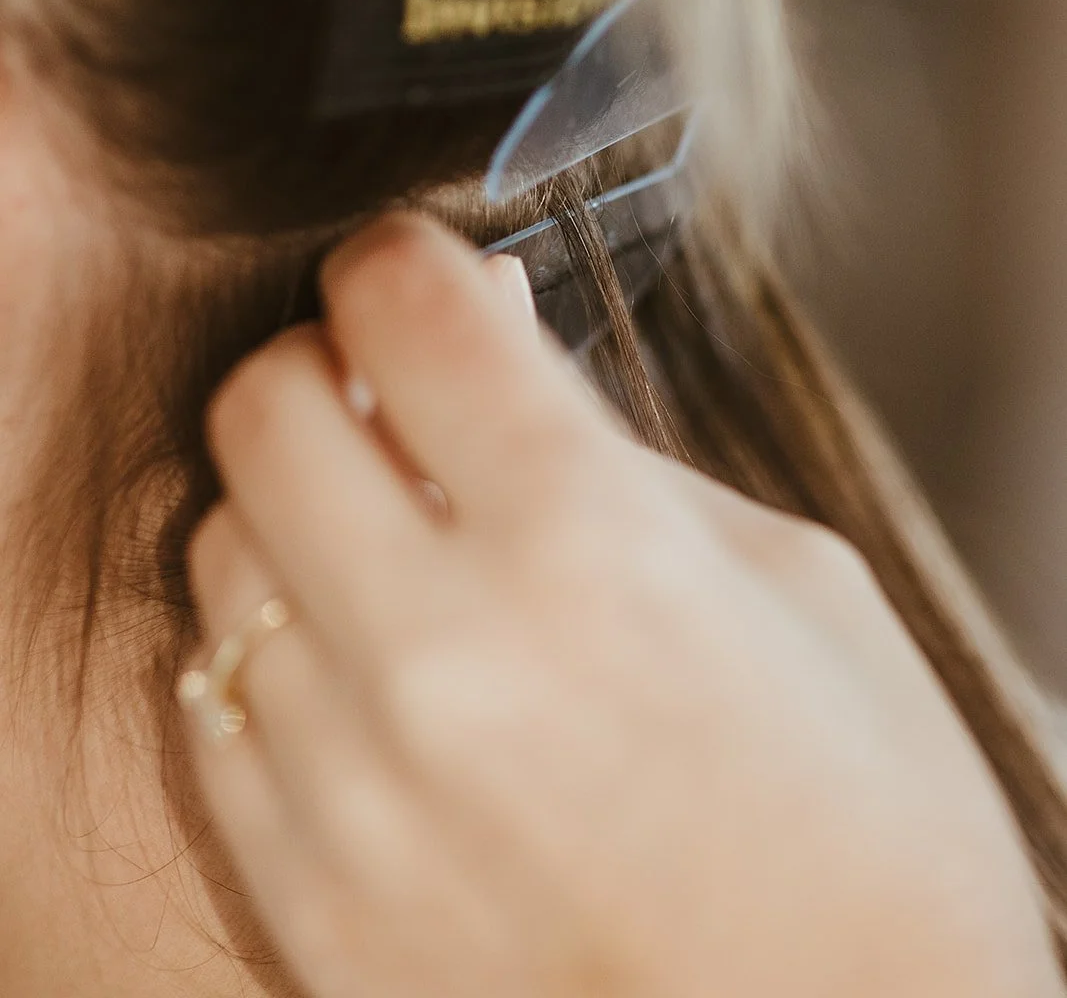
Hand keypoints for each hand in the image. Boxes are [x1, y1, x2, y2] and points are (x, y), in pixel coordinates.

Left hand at [181, 214, 1060, 997]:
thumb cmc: (866, 829)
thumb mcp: (789, 581)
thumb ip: (611, 448)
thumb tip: (491, 334)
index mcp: (590, 546)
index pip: (402, 305)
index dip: (404, 257)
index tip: (419, 274)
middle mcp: (443, 660)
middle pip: (263, 406)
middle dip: (325, 366)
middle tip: (394, 397)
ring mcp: (351, 794)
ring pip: (217, 550)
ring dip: (295, 513)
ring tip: (393, 551)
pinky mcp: (304, 901)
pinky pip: (210, 705)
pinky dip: (275, 653)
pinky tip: (368, 674)